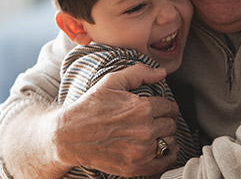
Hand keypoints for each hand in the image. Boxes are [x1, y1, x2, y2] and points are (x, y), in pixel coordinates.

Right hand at [52, 64, 179, 176]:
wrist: (69, 136)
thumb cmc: (89, 108)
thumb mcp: (111, 82)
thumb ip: (139, 72)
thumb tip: (161, 72)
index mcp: (141, 108)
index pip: (170, 107)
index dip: (168, 106)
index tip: (163, 109)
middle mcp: (144, 130)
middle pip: (171, 125)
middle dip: (166, 120)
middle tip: (156, 120)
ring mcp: (141, 151)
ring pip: (170, 142)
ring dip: (166, 137)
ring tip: (157, 133)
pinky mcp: (136, 167)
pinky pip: (165, 161)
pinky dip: (168, 155)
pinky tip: (162, 148)